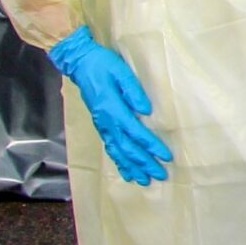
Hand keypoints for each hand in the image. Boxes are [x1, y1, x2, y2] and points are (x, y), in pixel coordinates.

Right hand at [48, 26, 171, 186]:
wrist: (80, 64)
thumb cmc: (103, 65)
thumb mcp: (121, 71)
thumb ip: (133, 91)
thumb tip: (147, 110)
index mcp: (113, 109)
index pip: (136, 132)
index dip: (151, 146)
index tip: (166, 156)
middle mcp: (106, 121)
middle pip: (127, 147)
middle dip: (144, 163)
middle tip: (160, 175)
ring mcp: (102, 125)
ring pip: (117, 151)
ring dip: (131, 167)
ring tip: (144, 180)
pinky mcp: (100, 125)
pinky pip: (110, 147)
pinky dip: (118, 160)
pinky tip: (125, 170)